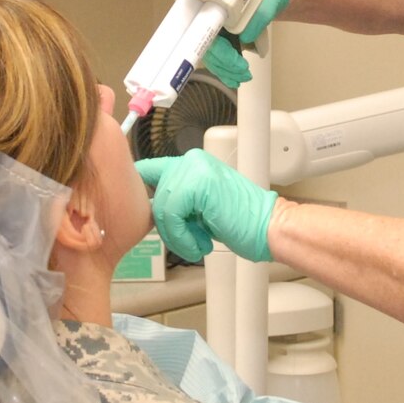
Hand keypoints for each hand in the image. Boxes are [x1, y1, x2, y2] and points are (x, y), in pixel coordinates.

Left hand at [135, 149, 277, 262]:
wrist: (267, 227)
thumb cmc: (239, 222)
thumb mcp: (199, 208)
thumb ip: (176, 200)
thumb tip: (146, 208)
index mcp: (192, 163)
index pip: (149, 169)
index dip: (138, 190)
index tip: (135, 210)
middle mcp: (191, 160)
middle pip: (153, 195)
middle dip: (167, 226)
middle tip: (190, 240)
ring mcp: (195, 168)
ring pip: (160, 207)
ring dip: (176, 236)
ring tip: (198, 244)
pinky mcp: (198, 183)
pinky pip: (171, 215)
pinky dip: (182, 237)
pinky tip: (200, 244)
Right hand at [202, 0, 290, 87]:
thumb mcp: (266, 5)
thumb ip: (256, 20)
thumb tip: (245, 37)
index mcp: (214, 7)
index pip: (207, 34)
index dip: (220, 52)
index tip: (237, 62)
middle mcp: (210, 20)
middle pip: (208, 49)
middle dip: (226, 65)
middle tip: (244, 72)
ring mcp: (214, 31)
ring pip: (212, 58)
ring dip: (226, 71)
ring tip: (244, 77)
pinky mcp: (221, 41)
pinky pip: (217, 60)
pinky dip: (225, 72)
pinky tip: (235, 79)